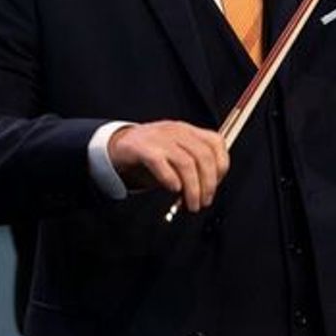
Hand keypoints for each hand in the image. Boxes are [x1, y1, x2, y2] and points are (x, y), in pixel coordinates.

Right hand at [107, 121, 229, 212]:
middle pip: (203, 156)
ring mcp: (159, 138)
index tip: (217, 185)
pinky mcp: (141, 148)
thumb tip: (205, 193)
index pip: (216, 142)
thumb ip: (192, 169)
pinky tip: (174, 189)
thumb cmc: (150, 154)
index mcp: (188, 131)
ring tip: (191, 204)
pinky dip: (170, 179)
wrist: (115, 145)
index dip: (221, 166)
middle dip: (208, 183)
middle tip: (204, 202)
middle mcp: (176, 131)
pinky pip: (160, 163)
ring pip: (186, 163)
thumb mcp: (175, 155)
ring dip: (193, 188)